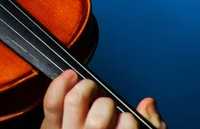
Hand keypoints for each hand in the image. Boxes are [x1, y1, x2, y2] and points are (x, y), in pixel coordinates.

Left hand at [41, 70, 165, 128]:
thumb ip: (151, 125)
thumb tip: (147, 103)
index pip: (126, 128)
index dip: (128, 121)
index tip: (128, 117)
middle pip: (97, 120)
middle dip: (106, 105)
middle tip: (106, 102)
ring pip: (74, 103)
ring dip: (85, 89)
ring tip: (89, 87)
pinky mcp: (48, 127)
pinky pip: (51, 102)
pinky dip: (61, 84)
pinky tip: (71, 76)